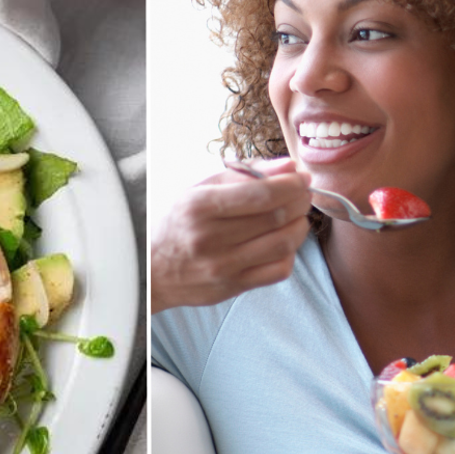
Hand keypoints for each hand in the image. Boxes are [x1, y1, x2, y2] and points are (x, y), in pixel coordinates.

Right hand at [150, 157, 311, 312]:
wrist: (153, 270)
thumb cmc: (179, 224)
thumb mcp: (200, 190)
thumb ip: (244, 174)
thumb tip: (289, 166)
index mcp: (199, 207)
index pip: (260, 194)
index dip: (290, 184)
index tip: (300, 177)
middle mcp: (210, 238)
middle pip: (276, 217)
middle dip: (299, 201)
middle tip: (302, 193)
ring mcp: (222, 266)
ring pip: (283, 244)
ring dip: (300, 225)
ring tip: (297, 215)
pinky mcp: (233, 287)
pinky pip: (278, 270)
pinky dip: (290, 253)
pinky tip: (284, 242)